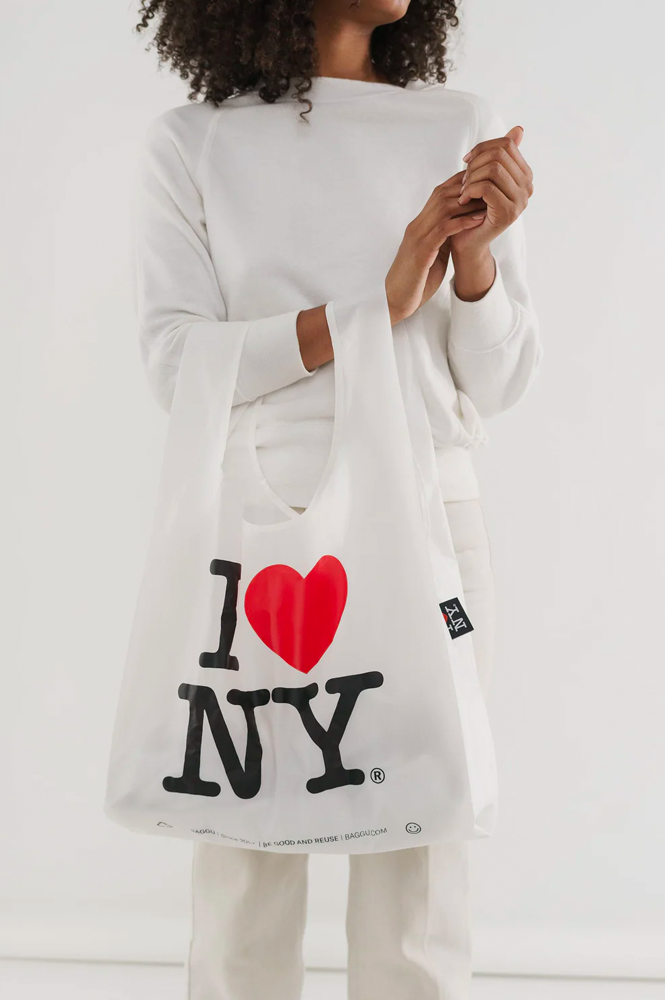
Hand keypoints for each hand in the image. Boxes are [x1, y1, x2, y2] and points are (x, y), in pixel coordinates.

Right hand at [384, 175, 487, 324]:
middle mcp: (417, 226)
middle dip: (466, 187)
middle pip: (441, 194)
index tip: (482, 183)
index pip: (439, 194)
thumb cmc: (415, 281)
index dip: (460, 184)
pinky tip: (478, 220)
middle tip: (489, 187)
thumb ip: (443, 240)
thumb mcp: (433, 254)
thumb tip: (461, 228)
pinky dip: (462, 222)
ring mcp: (417, 238)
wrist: (395, 301)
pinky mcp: (421, 252)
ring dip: (468, 203)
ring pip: (443, 207)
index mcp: (419, 226)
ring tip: (488, 201)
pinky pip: (443, 230)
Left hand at [450, 125, 533, 258]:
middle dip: (475, 164)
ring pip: (493, 169)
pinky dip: (470, 190)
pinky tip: (463, 199)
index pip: (506, 144)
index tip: (467, 162)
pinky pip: (487, 188)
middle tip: (463, 180)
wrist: (468, 240)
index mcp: (525, 175)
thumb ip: (500, 155)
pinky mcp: (508, 213)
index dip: (482, 148)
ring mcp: (520, 201)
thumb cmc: (474, 208)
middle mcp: (527, 187)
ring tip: (463, 190)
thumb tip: (519, 129)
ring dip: (471, 178)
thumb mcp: (485, 177)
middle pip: (499, 154)